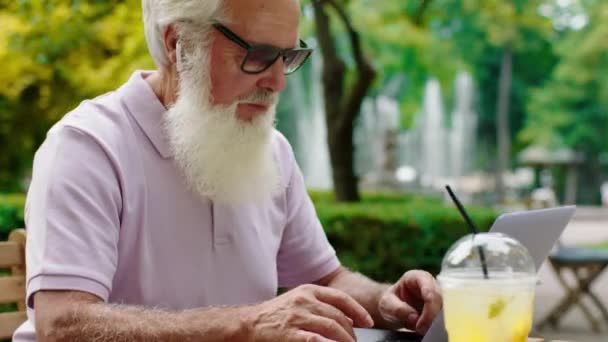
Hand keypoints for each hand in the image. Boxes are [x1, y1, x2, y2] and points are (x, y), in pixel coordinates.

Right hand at [246, 284, 373, 341]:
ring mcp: (298, 317)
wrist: (247, 324)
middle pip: (339, 317)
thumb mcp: (297, 302)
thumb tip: (348, 319)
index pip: (341, 298)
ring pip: (333, 328)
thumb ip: (320, 306)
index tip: (368, 322)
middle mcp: (305, 301)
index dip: (358, 311)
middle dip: (352, 333)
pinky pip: (317, 340)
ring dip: (345, 341)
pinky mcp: (291, 334)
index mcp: (308, 290)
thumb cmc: (275, 315)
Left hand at [377, 270, 441, 333]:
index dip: (429, 308)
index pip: (429, 290)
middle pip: (440, 300)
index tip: (420, 324)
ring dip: (436, 322)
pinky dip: (437, 325)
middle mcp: (431, 284)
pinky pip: (444, 317)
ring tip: (423, 331)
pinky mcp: (440, 308)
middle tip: (422, 330)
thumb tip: (414, 317)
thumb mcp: (387, 304)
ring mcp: (437, 296)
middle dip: (433, 317)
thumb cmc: (390, 301)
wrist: (392, 308)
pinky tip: (429, 331)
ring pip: (445, 309)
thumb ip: (398, 309)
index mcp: (417, 277)